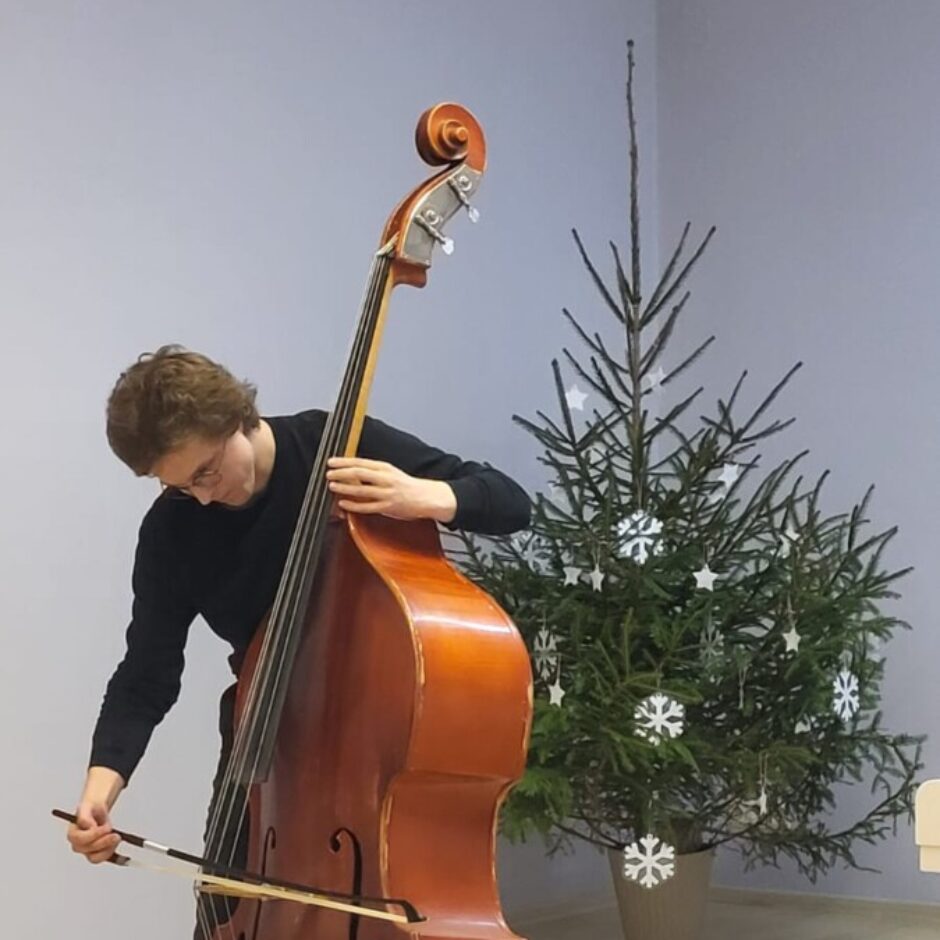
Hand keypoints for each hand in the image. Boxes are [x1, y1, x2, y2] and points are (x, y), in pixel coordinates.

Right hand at [67, 800, 120, 863]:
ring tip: (117, 838)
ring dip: (107, 850)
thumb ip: (85, 816)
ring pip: (95, 858)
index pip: (79, 839)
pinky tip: (119, 848)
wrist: (97, 810)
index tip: (107, 827)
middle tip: (116, 835)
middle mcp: (78, 845)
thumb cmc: (91, 808)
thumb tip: (89, 826)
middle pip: (87, 849)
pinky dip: (112, 853)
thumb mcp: (87, 805)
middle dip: (103, 842)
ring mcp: (87, 851)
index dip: (93, 835)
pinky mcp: (97, 853)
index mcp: (73, 833)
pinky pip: (103, 858)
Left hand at [326, 457, 456, 522]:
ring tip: (332, 486)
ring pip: (361, 489)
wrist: (427, 497)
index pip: (361, 462)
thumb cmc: (407, 486)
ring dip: (345, 487)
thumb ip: (373, 473)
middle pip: (359, 473)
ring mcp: (387, 493)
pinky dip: (353, 505)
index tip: (331, 462)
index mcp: (385, 468)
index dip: (344, 462)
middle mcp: (386, 479)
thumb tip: (351, 472)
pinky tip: (343, 503)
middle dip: (341, 473)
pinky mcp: (388, 507)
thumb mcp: (391, 473)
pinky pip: (367, 506)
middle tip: (328, 473)